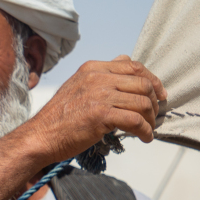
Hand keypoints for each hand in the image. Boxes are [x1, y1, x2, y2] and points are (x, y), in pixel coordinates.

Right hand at [0, 55, 165, 199]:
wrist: (41, 136)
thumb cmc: (59, 117)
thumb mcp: (77, 85)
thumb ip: (100, 75)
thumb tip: (124, 61)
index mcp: (93, 68)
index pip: (133, 66)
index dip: (151, 79)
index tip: (159, 93)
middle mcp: (97, 77)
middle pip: (142, 83)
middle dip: (154, 101)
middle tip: (154, 115)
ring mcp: (100, 95)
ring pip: (142, 102)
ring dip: (151, 119)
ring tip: (148, 129)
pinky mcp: (102, 115)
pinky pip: (136, 121)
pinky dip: (145, 131)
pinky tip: (144, 138)